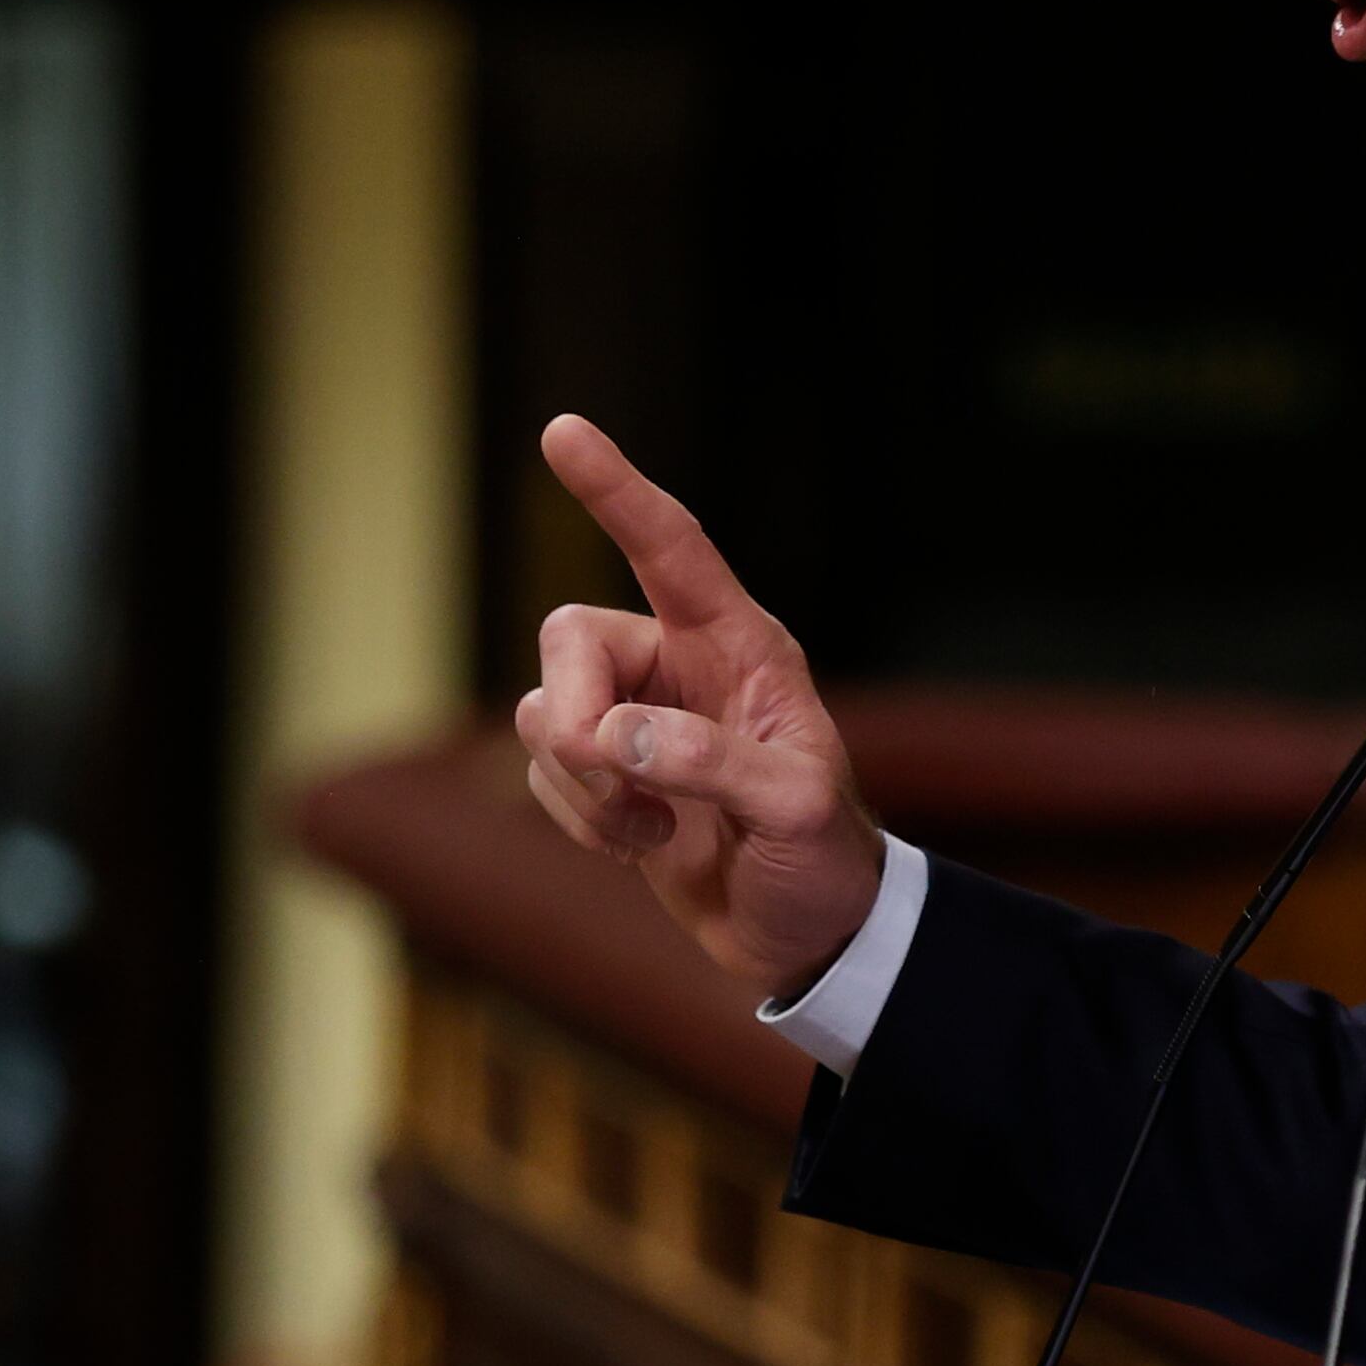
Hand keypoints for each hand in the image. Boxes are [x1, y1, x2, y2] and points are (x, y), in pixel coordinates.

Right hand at [512, 417, 886, 1000]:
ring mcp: (633, 717)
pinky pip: (542, 771)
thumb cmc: (824, 859)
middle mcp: (678, 664)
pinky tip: (640, 845)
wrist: (809, 934)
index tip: (563, 431)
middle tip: (614, 777)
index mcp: (740, 645)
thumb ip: (712, 763)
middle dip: (570, 718)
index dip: (617, 490)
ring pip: (544, 713)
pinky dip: (576, 818)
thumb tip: (614, 736)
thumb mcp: (795, 811)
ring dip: (581, 788)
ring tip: (651, 830)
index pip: (672, 547)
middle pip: (568, 637)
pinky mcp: (602, 774)